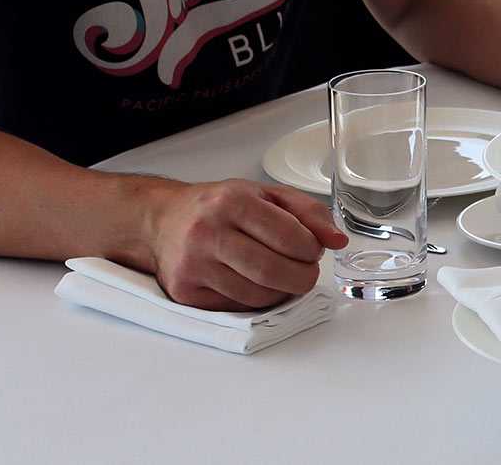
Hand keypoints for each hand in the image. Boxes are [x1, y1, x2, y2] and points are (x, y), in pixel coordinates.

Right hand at [146, 179, 345, 310]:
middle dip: (302, 277)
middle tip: (307, 272)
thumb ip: (308, 213)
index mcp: (233, 202)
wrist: (163, 220)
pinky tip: (256, 284)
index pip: (289, 236)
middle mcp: (208, 233)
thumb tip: (338, 240)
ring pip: (256, 295)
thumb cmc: (218, 206)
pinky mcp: (185, 291)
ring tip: (283, 276)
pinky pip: (236, 306)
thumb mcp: (265, 194)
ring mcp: (194, 265)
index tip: (314, 251)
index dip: (311, 249)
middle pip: (273, 270)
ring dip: (281, 292)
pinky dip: (256, 300)